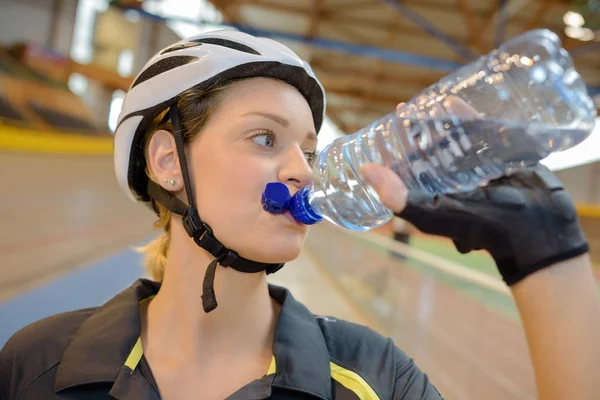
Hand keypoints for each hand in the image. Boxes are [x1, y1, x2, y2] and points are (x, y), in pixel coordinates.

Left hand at [360, 103, 588, 285]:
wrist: (534, 228)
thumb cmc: (480, 226)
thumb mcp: (432, 214)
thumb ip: (398, 197)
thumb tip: (364, 170)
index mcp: (433, 195)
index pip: (406, 170)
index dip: (391, 153)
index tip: (378, 134)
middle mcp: (451, 181)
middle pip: (426, 151)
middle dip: (412, 132)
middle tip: (400, 112)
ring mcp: (475, 168)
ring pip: (450, 139)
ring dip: (436, 121)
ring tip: (421, 103)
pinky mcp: (497, 156)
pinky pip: (478, 132)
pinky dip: (465, 116)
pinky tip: (450, 101)